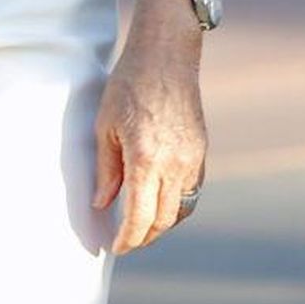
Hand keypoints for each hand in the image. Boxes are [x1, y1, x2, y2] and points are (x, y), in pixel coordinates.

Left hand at [92, 0, 206, 255]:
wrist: (166, 55)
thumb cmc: (128, 85)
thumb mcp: (105, 127)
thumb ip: (107, 170)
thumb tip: (103, 204)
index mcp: (146, 159)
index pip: (139, 217)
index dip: (127, 240)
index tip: (115, 248)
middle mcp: (174, 164)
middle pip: (162, 220)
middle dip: (144, 238)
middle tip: (126, 243)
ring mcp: (192, 158)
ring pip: (181, 209)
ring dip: (162, 225)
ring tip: (143, 228)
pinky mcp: (201, 150)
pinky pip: (192, 190)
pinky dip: (177, 205)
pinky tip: (160, 203)